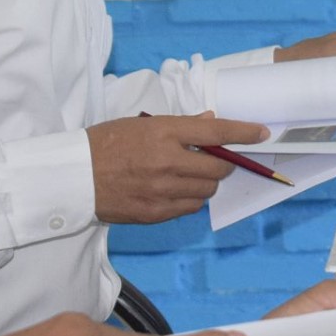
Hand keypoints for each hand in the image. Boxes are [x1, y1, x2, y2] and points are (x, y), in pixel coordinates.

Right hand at [87, 113, 268, 224]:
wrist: (73, 176)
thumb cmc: (106, 143)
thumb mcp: (142, 124)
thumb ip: (180, 126)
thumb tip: (210, 122)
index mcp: (164, 133)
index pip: (216, 132)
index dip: (244, 132)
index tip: (262, 133)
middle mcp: (167, 162)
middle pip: (218, 168)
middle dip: (224, 164)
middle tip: (214, 160)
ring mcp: (162, 190)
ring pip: (206, 191)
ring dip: (207, 183)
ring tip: (189, 175)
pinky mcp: (154, 213)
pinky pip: (189, 208)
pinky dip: (190, 199)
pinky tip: (176, 190)